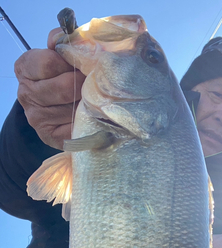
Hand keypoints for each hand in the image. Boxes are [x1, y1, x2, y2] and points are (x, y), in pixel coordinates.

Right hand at [14, 28, 85, 149]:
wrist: (58, 111)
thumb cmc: (62, 77)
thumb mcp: (60, 55)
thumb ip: (63, 42)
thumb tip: (71, 37)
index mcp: (25, 68)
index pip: (50, 62)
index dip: (72, 62)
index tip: (83, 64)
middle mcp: (26, 94)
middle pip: (64, 86)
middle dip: (85, 84)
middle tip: (98, 83)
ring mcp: (37, 118)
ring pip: (73, 108)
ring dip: (90, 103)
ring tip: (97, 99)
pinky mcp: (50, 137)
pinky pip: (76, 127)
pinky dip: (89, 121)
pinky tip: (94, 116)